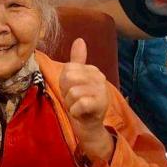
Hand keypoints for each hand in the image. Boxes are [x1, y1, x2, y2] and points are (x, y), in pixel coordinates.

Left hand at [59, 39, 113, 162]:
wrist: (90, 127)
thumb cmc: (81, 103)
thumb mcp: (76, 80)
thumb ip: (77, 60)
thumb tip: (79, 40)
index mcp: (93, 70)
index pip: (68, 69)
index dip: (64, 83)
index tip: (72, 91)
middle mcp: (100, 77)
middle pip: (69, 78)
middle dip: (66, 93)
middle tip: (75, 100)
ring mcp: (102, 91)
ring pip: (73, 92)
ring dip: (71, 104)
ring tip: (78, 108)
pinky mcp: (101, 104)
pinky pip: (79, 104)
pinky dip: (75, 112)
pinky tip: (81, 114)